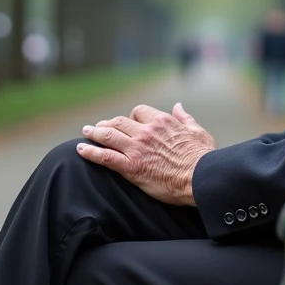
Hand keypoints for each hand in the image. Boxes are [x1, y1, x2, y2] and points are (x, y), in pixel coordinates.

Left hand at [76, 102, 215, 206]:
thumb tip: (178, 106)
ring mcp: (137, 149)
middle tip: (98, 127)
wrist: (200, 178)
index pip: (138, 112)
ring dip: (93, 133)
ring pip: (108, 136)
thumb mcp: (198, 131)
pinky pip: (105, 157)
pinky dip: (90, 152)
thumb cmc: (202, 157)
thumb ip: (185, 117)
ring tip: (85, 133)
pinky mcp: (131, 167)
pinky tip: (81, 150)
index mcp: (162, 122)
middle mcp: (146, 132)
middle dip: (106, 123)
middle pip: (118, 122)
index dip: (130, 117)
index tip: (127, 123)